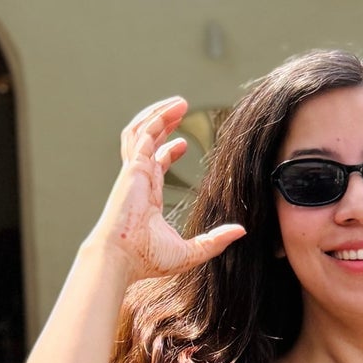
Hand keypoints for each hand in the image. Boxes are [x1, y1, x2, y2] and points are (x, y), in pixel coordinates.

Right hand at [101, 97, 245, 277]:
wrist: (122, 258)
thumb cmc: (147, 259)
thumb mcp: (190, 251)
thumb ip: (215, 240)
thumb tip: (241, 231)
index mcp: (147, 195)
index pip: (155, 164)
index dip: (169, 150)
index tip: (183, 143)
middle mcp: (139, 179)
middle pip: (147, 141)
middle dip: (163, 124)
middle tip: (181, 111)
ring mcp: (134, 171)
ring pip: (142, 132)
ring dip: (159, 114)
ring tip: (179, 103)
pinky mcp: (133, 167)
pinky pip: (142, 134)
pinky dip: (156, 118)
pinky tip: (173, 109)